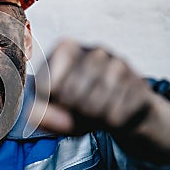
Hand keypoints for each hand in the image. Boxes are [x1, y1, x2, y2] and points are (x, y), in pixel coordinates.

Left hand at [30, 39, 169, 163]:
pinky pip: (115, 114)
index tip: (57, 99)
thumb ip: (41, 113)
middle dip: (72, 111)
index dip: (50, 101)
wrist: (121, 111)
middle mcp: (94, 50)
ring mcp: (119, 64)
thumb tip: (32, 115)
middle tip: (79, 109)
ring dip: (91, 118)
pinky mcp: (137, 83)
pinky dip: (109, 122)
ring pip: (94, 105)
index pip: (48, 83)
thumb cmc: (79, 106)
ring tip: (95, 111)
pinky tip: (112, 113)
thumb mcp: (56, 111)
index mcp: (66, 48)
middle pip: (71, 95)